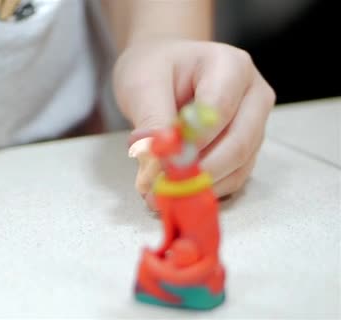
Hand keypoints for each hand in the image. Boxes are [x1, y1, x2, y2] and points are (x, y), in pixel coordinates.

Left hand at [114, 36, 275, 209]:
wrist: (163, 68)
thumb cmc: (155, 67)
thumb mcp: (143, 84)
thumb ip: (152, 120)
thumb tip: (155, 159)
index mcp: (231, 67)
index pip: (219, 111)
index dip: (192, 142)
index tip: (163, 163)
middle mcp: (253, 95)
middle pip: (238, 144)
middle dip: (199, 172)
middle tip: (162, 190)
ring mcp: (254, 124)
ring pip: (238, 166)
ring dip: (200, 185)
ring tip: (159, 195)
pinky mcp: (246, 148)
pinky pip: (232, 177)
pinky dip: (205, 189)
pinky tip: (174, 192)